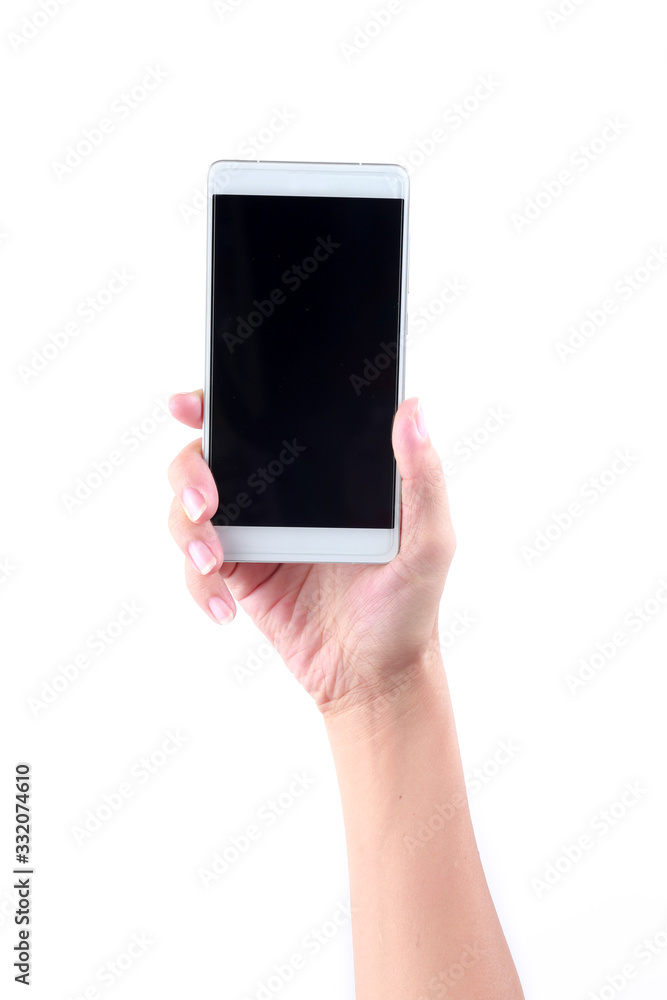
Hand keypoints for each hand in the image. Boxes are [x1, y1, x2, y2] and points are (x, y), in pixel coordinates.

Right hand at [167, 391, 455, 714]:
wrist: (376, 677)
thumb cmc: (410, 607)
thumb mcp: (430, 541)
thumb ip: (422, 477)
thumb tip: (413, 407)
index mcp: (322, 473)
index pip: (265, 422)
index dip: (220, 406)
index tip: (190, 406)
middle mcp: (283, 495)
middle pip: (209, 458)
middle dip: (190, 471)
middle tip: (206, 501)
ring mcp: (256, 535)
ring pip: (189, 510)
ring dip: (186, 530)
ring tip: (210, 560)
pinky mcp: (239, 576)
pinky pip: (195, 568)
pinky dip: (196, 584)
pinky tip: (222, 607)